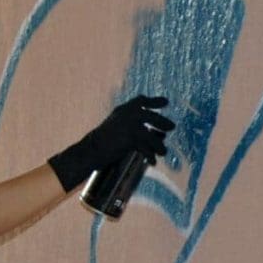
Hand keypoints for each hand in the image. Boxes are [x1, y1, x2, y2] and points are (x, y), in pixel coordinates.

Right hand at [48, 95, 174, 191]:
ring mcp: (130, 125)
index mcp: (122, 110)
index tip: (166, 102)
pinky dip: (150, 156)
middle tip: (171, 126)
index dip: (154, 101)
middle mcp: (127, 114)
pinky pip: (147, 148)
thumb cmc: (100, 142)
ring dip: (159, 145)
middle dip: (163, 122)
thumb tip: (149, 131)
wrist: (90, 150)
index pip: (141, 101)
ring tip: (163, 152)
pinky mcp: (132, 138)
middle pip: (152, 117)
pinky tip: (152, 161)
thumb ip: (128, 124)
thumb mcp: (114, 126)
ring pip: (152, 135)